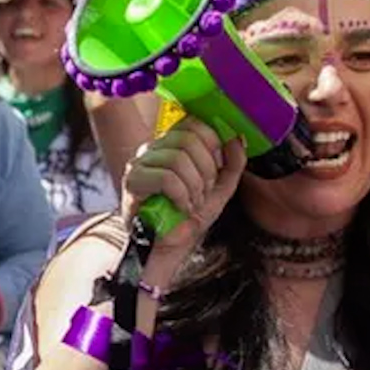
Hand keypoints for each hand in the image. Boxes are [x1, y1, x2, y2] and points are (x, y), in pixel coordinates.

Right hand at [123, 116, 247, 253]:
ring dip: (194, 186)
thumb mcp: (220, 187)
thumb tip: (237, 137)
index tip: (215, 170)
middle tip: (203, 192)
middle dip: (206, 169)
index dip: (212, 144)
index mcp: (171, 145)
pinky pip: (166, 178)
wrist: (168, 246)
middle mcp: (151, 149)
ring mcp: (139, 164)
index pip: (193, 123)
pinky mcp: (132, 182)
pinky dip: (182, 196)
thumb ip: (233, 162)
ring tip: (192, 203)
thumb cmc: (188, 216)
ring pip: (178, 159)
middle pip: (187, 138)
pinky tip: (181, 208)